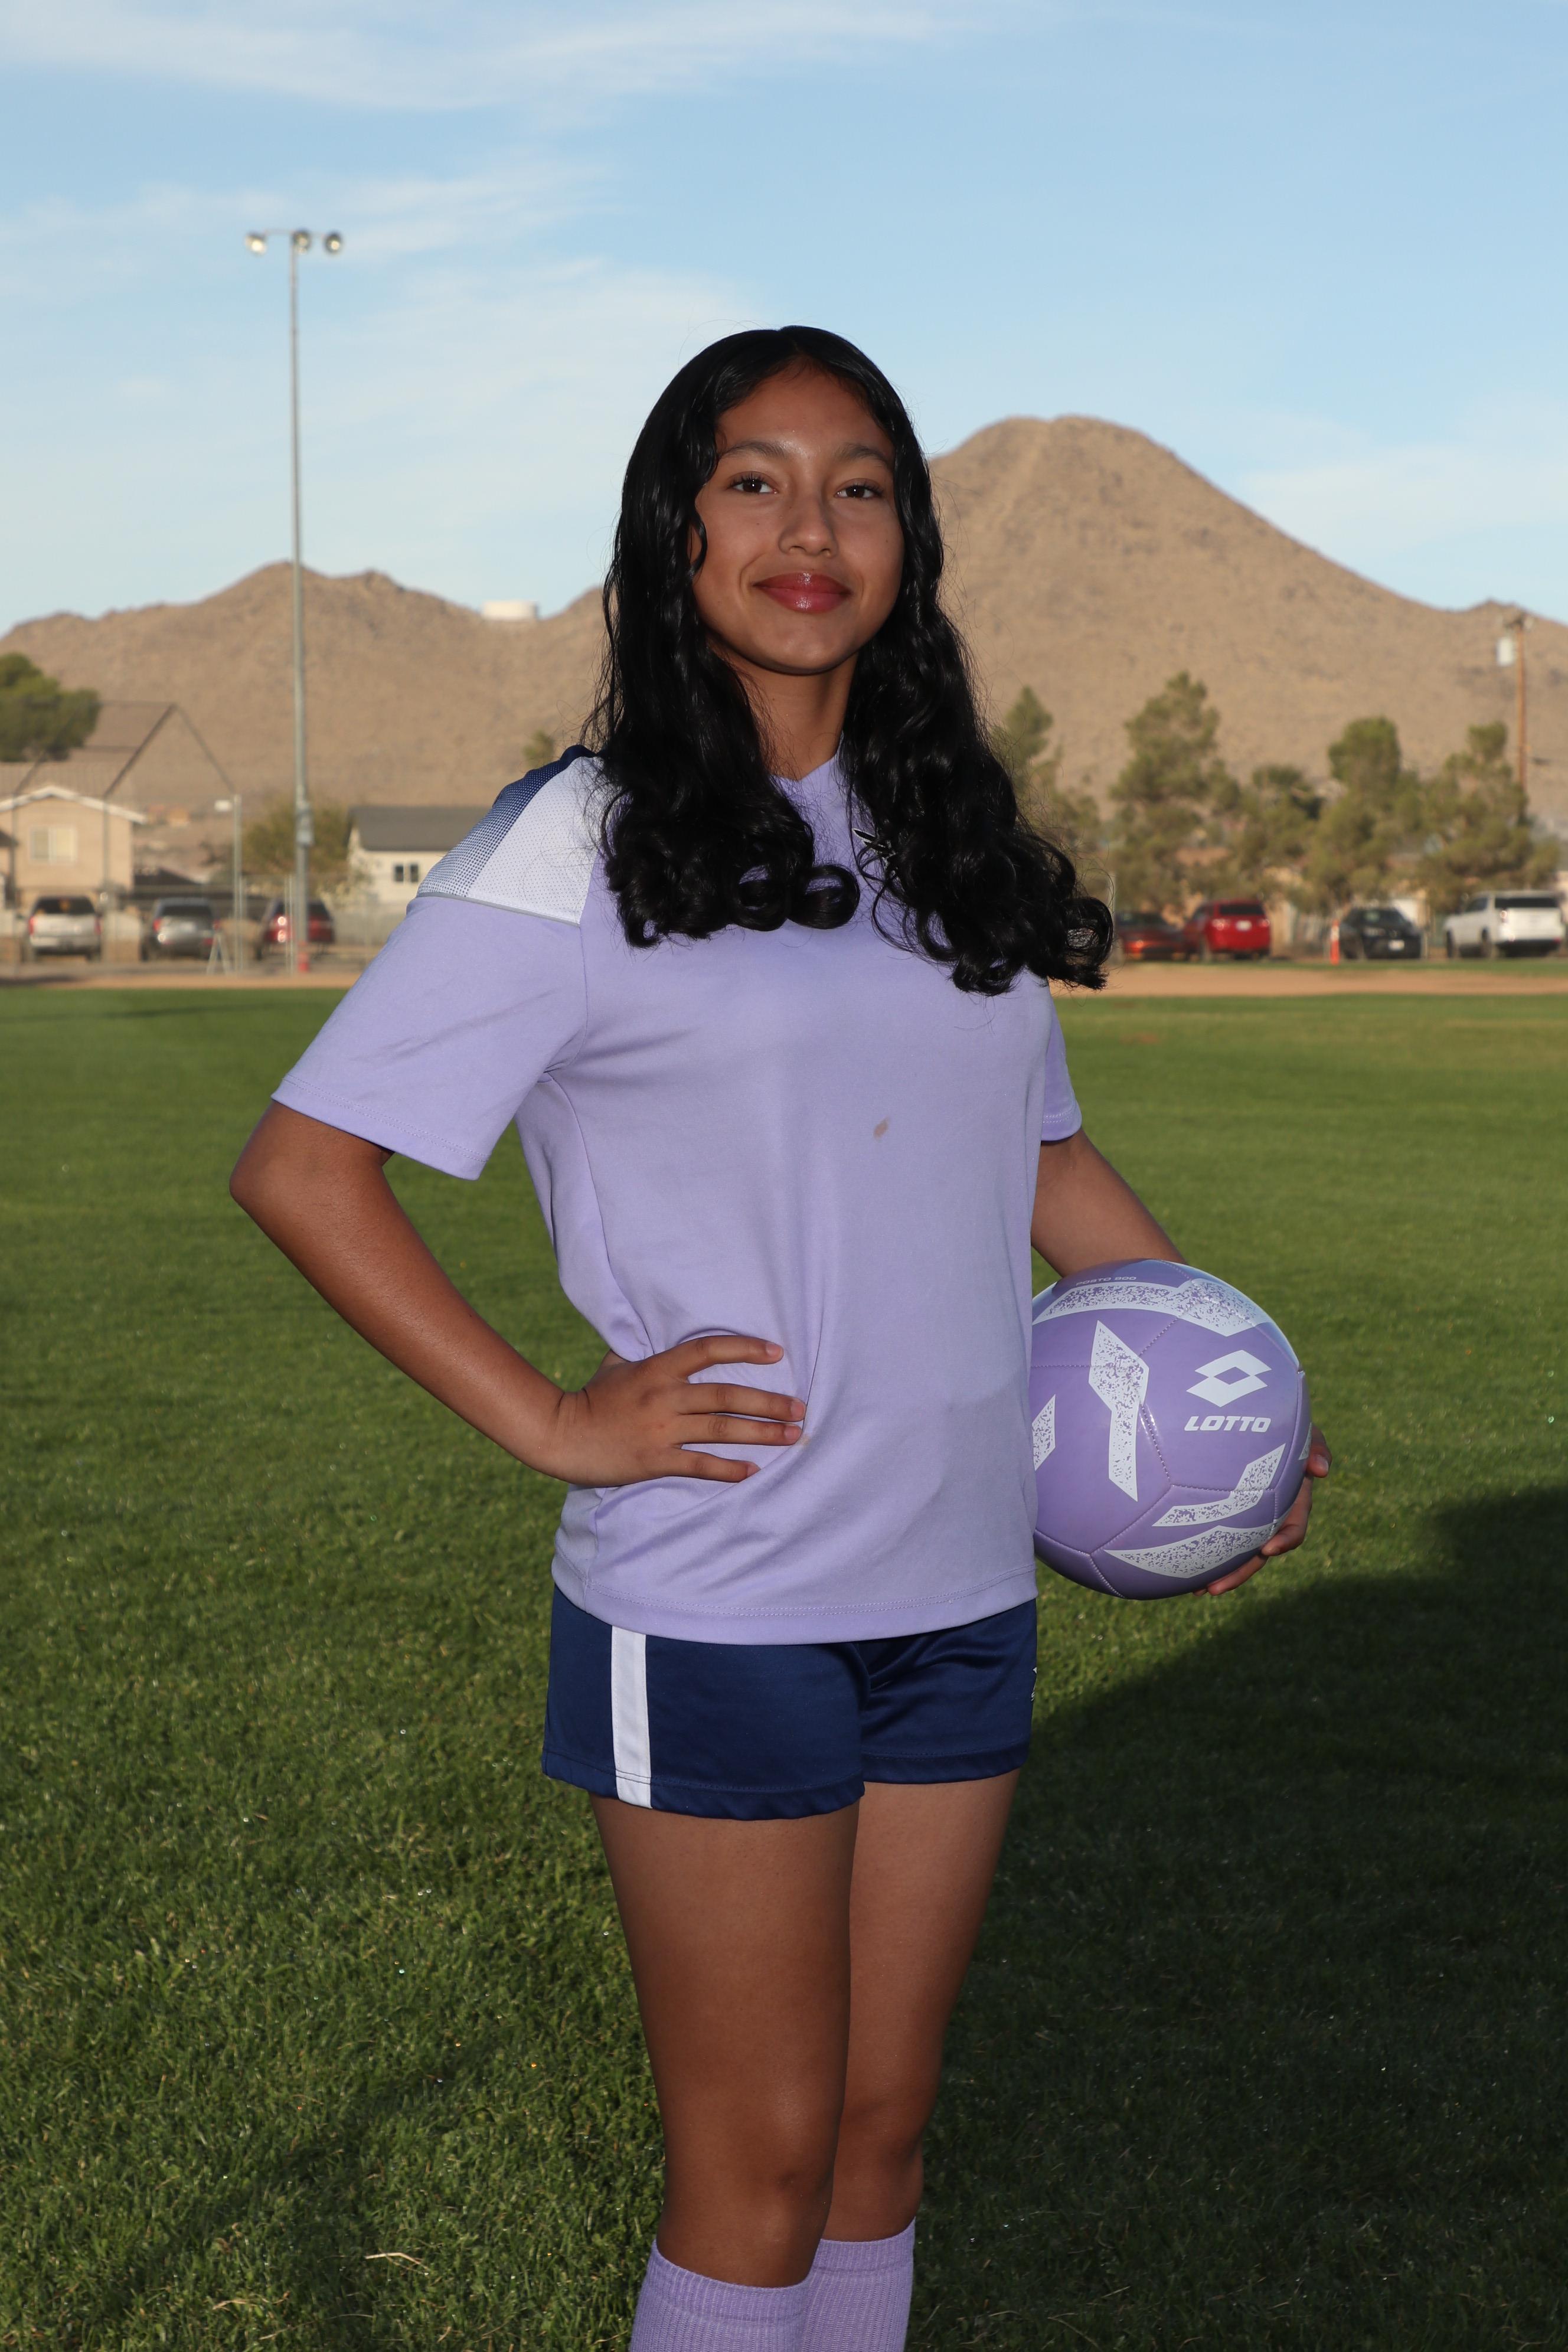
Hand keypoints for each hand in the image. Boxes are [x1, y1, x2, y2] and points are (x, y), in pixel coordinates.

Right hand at [539, 1334, 805, 1486]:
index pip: (709, 1349)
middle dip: (769, 1402)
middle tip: (801, 1408)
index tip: (777, 1352)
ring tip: (791, 1436)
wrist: (561, 1434)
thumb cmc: (591, 1397)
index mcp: (658, 1368)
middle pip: (728, 1396)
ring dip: (761, 1433)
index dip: (745, 1347)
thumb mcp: (616, 1364)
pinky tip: (752, 1471)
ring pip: (722, 1430)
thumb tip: (662, 1336)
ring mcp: (662, 1430)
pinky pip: (700, 1465)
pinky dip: (728, 1469)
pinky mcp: (655, 1460)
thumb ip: (645, 1353)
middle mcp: (665, 1396)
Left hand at [1202, 1424, 1331, 1595]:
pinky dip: (1203, 1551)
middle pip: (1257, 1555)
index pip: (1293, 1530)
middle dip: (1238, 1573)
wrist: (1260, 1426)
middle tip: (1214, 1589)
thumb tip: (1321, 1469)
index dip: (1283, 1541)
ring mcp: (1249, 1520)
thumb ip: (1317, 1447)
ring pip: (1236, 1554)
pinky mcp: (1227, 1515)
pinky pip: (1218, 1537)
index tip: (1267, 1549)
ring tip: (1195, 1590)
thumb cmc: (1287, 1429)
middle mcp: (1270, 1519)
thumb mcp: (1306, 1433)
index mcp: (1292, 1504)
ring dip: (1218, 1573)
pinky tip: (1180, 1567)